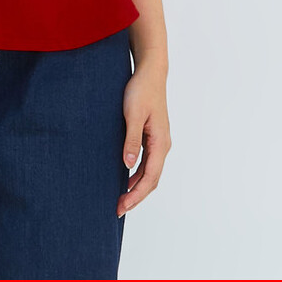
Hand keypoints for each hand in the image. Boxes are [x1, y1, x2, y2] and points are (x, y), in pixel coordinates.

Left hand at [117, 61, 171, 216]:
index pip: (149, 178)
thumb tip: (128, 165)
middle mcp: (163, 145)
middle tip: (118, 209)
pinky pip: (147, 162)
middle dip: (136, 196)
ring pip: (150, 172)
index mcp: (160, 143)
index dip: (136, 195)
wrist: (150, 72)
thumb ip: (131, 140)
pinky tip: (126, 177)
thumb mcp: (132, 114)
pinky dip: (138, 174)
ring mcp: (158, 141)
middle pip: (151, 179)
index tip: (122, 206)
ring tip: (121, 198)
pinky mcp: (152, 136)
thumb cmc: (141, 90)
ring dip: (137, 187)